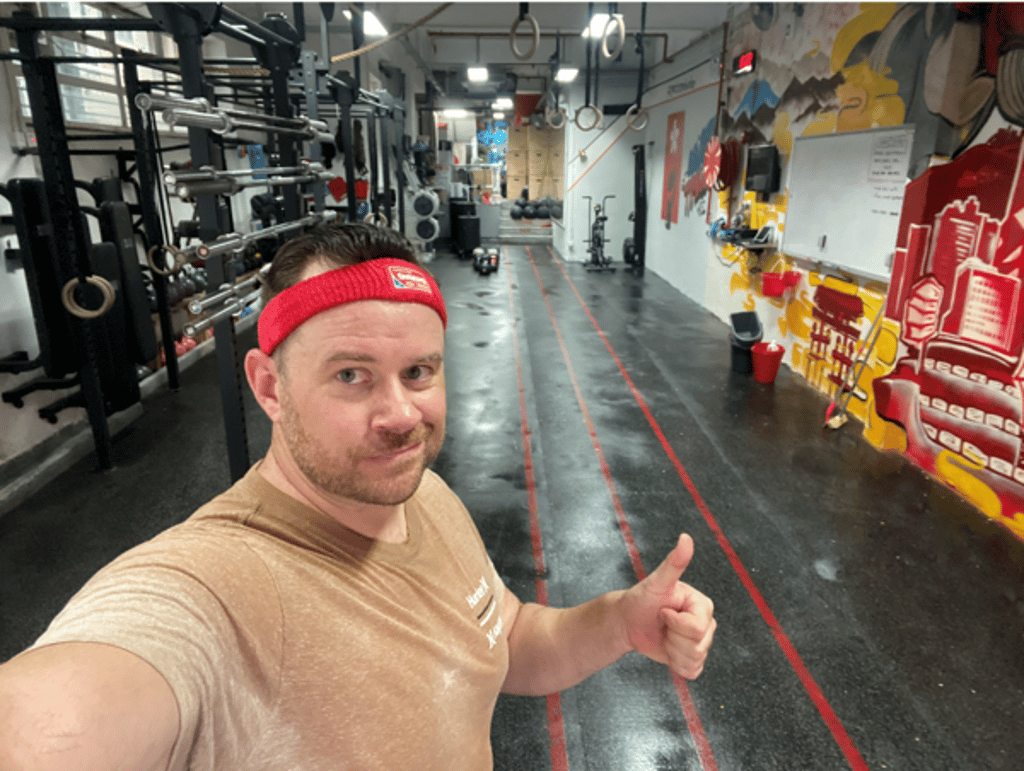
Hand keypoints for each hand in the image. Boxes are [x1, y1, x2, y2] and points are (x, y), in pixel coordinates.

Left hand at [620, 534, 715, 678]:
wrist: (628, 622)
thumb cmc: (641, 599)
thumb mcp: (656, 582)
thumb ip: (674, 563)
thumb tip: (686, 538)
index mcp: (703, 605)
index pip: (697, 627)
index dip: (674, 623)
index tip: (662, 611)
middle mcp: (707, 623)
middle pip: (698, 646)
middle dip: (673, 639)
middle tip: (661, 623)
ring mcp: (702, 642)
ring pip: (695, 660)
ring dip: (673, 652)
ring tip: (663, 635)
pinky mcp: (693, 658)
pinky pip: (693, 671)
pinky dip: (676, 664)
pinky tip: (667, 649)